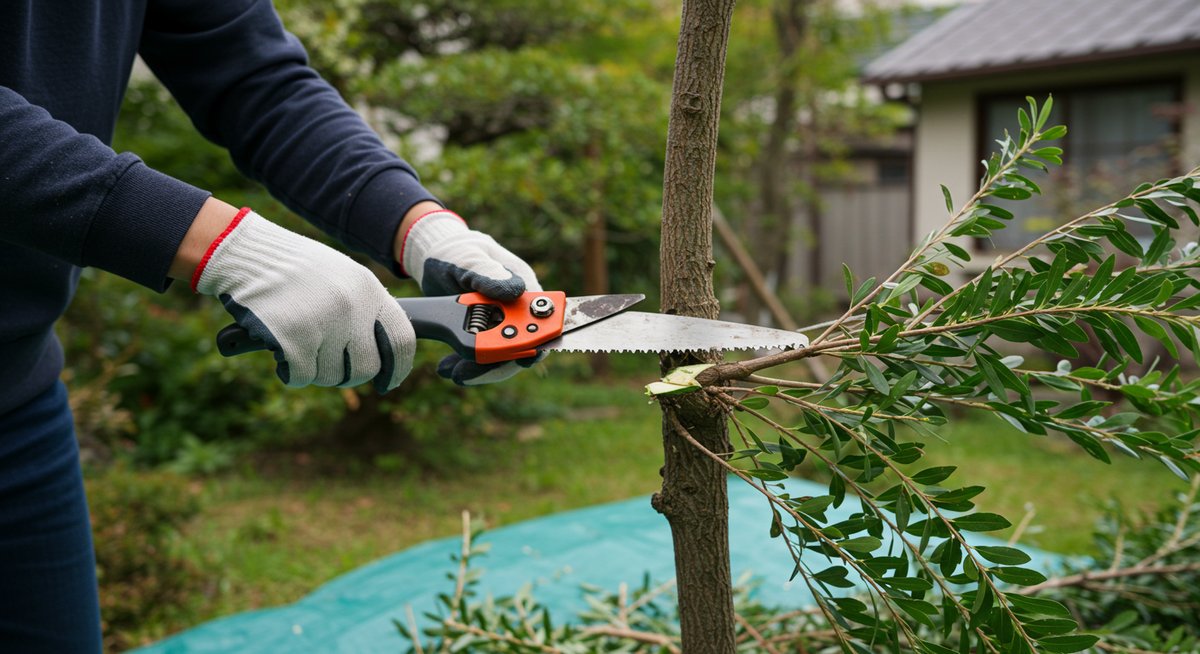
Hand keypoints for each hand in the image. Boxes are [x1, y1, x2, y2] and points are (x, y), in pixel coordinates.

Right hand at [190, 207, 414, 391]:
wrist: (247, 254)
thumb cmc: (294, 268)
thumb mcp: (342, 276)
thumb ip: (363, 309)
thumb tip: (381, 353)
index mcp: (369, 290)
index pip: (402, 340)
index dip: (398, 368)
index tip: (387, 382)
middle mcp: (352, 307)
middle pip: (366, 367)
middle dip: (349, 375)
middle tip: (330, 367)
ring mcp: (324, 323)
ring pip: (332, 375)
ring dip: (315, 371)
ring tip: (299, 348)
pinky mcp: (293, 339)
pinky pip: (301, 376)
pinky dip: (290, 372)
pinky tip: (281, 354)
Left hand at [397, 209, 543, 385]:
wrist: (435, 258)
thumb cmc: (458, 253)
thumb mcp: (470, 259)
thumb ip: (489, 274)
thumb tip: (514, 290)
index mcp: (524, 288)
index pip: (540, 319)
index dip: (536, 341)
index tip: (523, 359)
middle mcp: (516, 310)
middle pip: (519, 346)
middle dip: (496, 365)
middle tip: (465, 375)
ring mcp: (499, 324)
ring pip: (499, 357)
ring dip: (477, 369)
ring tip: (450, 372)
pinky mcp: (482, 334)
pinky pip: (480, 356)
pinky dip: (464, 365)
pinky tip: (446, 367)